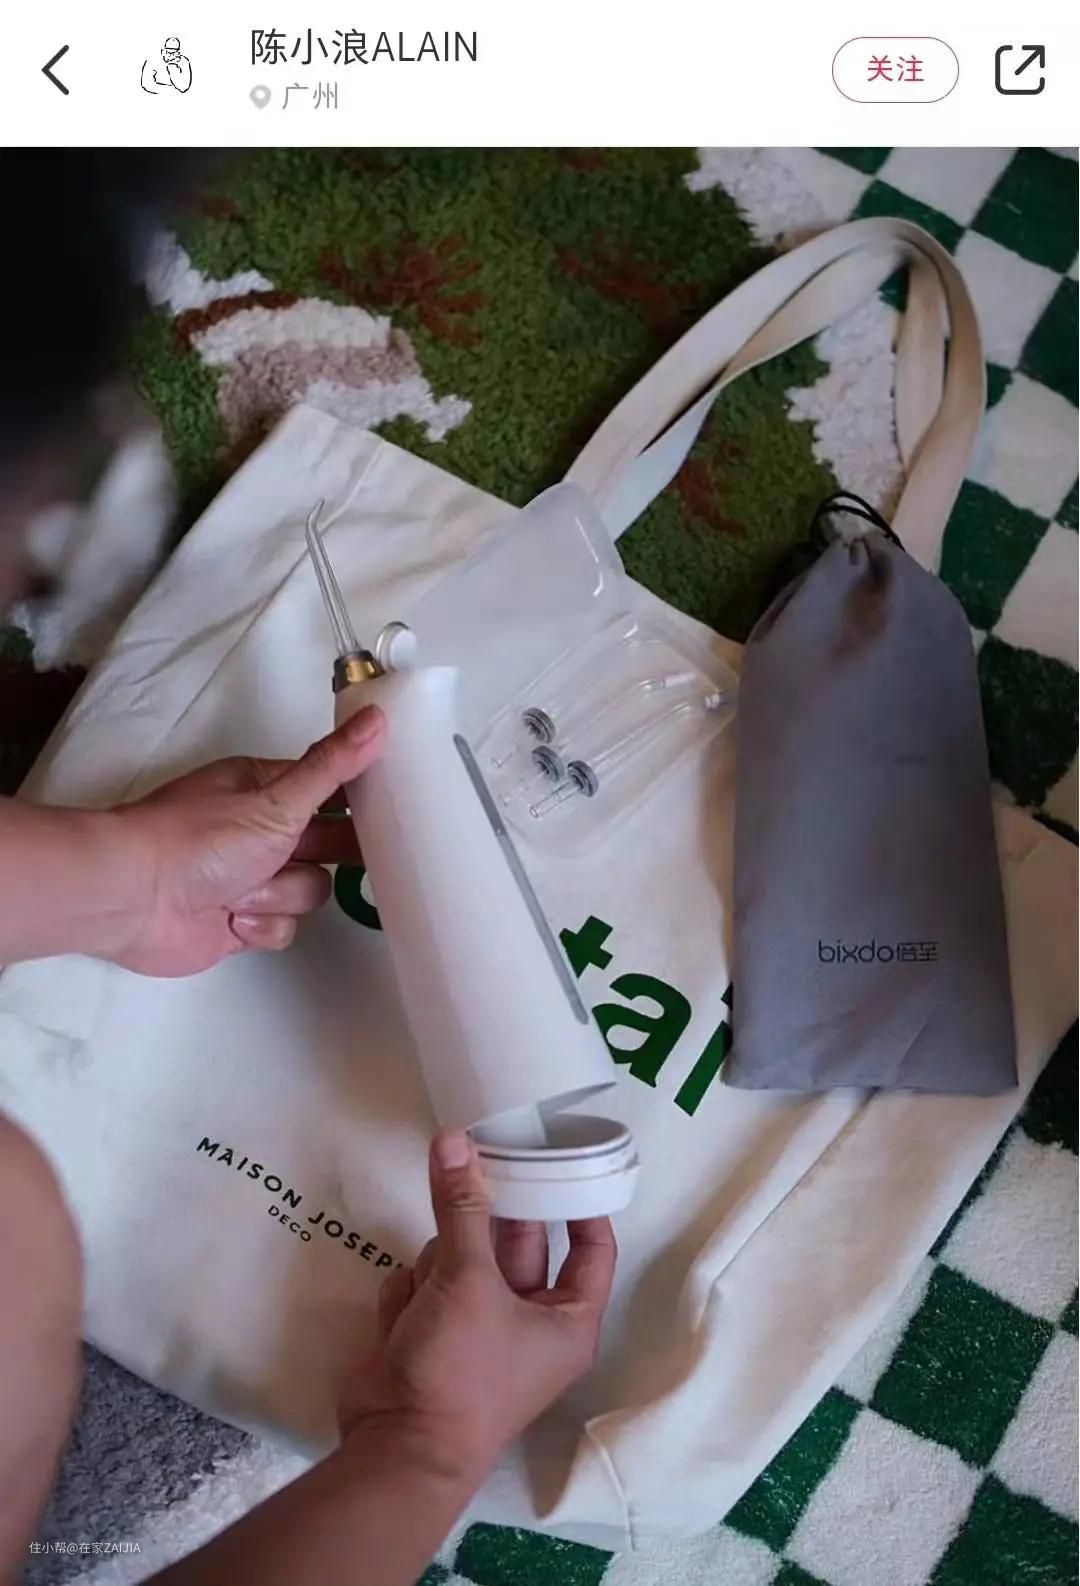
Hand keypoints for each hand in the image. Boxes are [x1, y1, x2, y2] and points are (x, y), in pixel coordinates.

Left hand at [109, 706, 383, 975]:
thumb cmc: (200, 839)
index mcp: (266, 790)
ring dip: (281, 895)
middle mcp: (261, 831)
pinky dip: (262, 925)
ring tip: (244, 892)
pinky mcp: (242, 920)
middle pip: (328, 845)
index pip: (331, 790)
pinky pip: (284, 927)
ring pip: (309, 891)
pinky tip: (233, 918)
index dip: (361, 803)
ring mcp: (252, 877)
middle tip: (367, 861)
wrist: (134, 898)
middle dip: (331, 856)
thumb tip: (377, 718)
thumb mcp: (277, 799)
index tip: (397, 812)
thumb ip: (332, 766)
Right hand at [339, 1131, 616, 1479]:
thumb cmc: (461, 1371)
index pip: (592, 1247)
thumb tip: (454, 1139)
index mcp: (567, 1320)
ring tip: (430, 1283)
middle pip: (516, 1240)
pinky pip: (423, 1281)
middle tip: (472, 1160)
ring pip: (460, 1255)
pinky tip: (402, 1316)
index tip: (558, 1154)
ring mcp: (475, 1327)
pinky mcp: (430, 1332)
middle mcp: (527, 1321)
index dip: (580, 1201)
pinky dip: (410, 1292)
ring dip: (438, 1261)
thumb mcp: (467, 1280)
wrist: (395, 1449)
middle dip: (488, 1216)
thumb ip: (460, 1207)